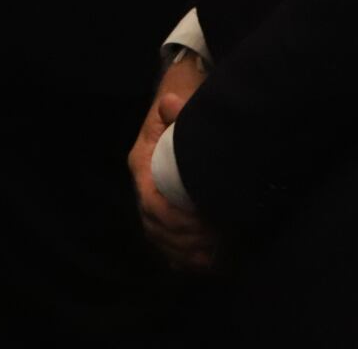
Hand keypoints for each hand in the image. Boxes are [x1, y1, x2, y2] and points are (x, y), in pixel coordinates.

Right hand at [129, 54, 218, 270]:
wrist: (181, 92)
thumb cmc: (183, 96)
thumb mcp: (182, 97)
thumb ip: (177, 107)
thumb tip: (170, 103)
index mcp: (142, 161)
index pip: (152, 202)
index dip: (177, 220)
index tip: (206, 228)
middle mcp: (143, 182)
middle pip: (155, 225)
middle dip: (184, 242)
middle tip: (216, 249)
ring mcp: (152, 194)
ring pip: (159, 235)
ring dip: (184, 253)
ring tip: (213, 262)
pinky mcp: (165, 203)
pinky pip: (167, 237)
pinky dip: (182, 254)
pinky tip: (204, 264)